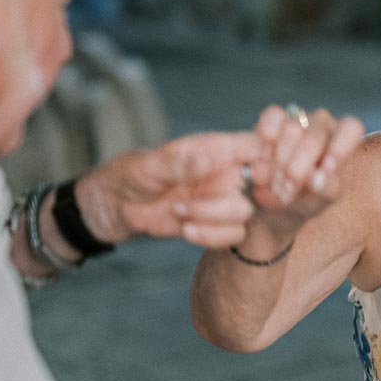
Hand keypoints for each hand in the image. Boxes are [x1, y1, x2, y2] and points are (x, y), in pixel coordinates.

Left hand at [75, 131, 263, 249]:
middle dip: (243, 193)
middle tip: (210, 197)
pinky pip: (232, 235)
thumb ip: (179, 162)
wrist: (111, 208)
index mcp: (215, 148)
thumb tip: (210, 158)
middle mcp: (223, 173)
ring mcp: (219, 200)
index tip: (251, 168)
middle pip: (262, 182)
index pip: (258, 143)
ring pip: (246, 212)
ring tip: (181, 212)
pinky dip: (212, 236)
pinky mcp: (212, 225)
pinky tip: (186, 230)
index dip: (269, 153)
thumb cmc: (127, 176)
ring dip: (215, 217)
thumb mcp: (147, 166)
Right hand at [242, 104, 365, 226]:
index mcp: (345, 138)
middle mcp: (324, 124)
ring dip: (278, 163)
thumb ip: (325, 188)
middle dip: (297, 170)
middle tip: (286, 193)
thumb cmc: (308, 197)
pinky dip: (266, 141)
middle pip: (315, 138)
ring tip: (273, 185)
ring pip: (292, 129)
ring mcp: (299, 117)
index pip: (351, 128)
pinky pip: (272, 118)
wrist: (274, 198)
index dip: (339, 148)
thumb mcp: (321, 200)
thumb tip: (316, 177)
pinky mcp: (274, 116)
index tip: (326, 169)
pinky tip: (262, 160)